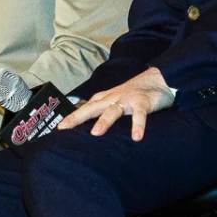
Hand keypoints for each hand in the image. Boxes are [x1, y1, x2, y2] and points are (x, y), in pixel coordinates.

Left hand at [57, 68, 175, 140]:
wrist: (158, 78)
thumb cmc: (134, 93)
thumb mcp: (116, 101)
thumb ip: (104, 112)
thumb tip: (90, 130)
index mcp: (105, 99)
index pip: (85, 108)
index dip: (71, 117)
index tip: (58, 128)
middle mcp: (112, 98)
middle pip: (92, 108)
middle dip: (77, 117)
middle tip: (64, 127)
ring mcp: (127, 99)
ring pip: (113, 110)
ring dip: (104, 121)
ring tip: (96, 133)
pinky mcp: (143, 102)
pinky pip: (140, 115)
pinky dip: (138, 125)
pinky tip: (136, 137)